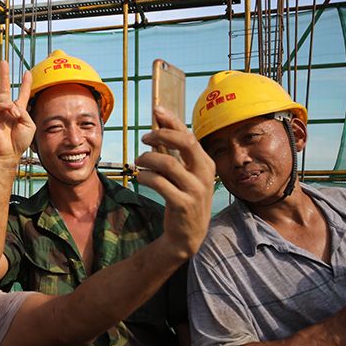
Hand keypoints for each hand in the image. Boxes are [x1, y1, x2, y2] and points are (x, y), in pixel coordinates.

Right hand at [0, 60, 34, 159]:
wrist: (11, 152)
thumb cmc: (20, 140)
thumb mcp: (29, 124)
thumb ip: (24, 112)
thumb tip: (14, 106)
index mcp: (18, 110)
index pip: (21, 94)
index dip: (25, 83)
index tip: (27, 73)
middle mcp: (7, 109)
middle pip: (4, 88)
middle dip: (4, 75)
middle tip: (4, 62)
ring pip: (3, 99)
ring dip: (12, 106)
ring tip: (17, 115)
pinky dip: (5, 108)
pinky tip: (11, 113)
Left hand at [136, 106, 214, 261]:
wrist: (187, 235)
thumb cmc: (183, 197)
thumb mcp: (184, 174)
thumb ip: (174, 151)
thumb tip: (159, 122)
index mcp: (206, 163)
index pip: (189, 135)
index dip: (172, 121)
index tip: (156, 110)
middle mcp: (204, 174)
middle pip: (185, 143)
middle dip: (162, 134)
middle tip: (144, 137)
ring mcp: (195, 190)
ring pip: (168, 163)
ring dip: (148, 158)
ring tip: (138, 161)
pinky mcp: (182, 204)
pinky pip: (159, 183)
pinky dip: (145, 176)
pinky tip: (139, 176)